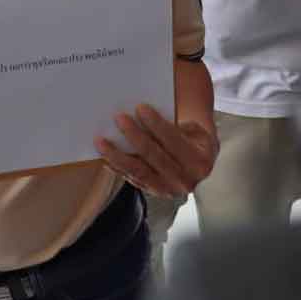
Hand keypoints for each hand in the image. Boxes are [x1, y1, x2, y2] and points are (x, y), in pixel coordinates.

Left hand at [96, 104, 218, 197]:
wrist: (200, 162)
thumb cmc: (193, 138)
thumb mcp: (194, 128)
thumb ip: (174, 122)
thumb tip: (143, 109)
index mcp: (200, 160)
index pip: (174, 139)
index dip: (156, 124)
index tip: (140, 107)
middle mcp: (186, 180)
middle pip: (154, 155)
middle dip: (134, 135)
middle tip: (118, 118)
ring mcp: (169, 190)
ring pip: (139, 171)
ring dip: (117, 155)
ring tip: (100, 140)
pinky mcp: (154, 192)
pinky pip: (132, 179)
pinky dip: (117, 167)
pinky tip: (105, 156)